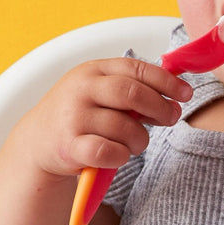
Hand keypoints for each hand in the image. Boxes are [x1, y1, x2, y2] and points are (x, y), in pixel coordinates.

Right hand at [21, 57, 191, 179]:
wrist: (38, 141)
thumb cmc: (80, 114)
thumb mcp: (100, 91)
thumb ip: (133, 87)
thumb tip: (177, 93)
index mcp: (93, 70)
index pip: (136, 69)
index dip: (166, 81)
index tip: (186, 93)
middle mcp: (81, 90)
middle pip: (132, 93)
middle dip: (160, 107)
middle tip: (171, 118)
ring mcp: (73, 117)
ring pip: (124, 127)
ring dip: (140, 139)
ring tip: (137, 143)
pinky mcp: (69, 146)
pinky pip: (108, 152)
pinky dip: (121, 155)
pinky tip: (119, 154)